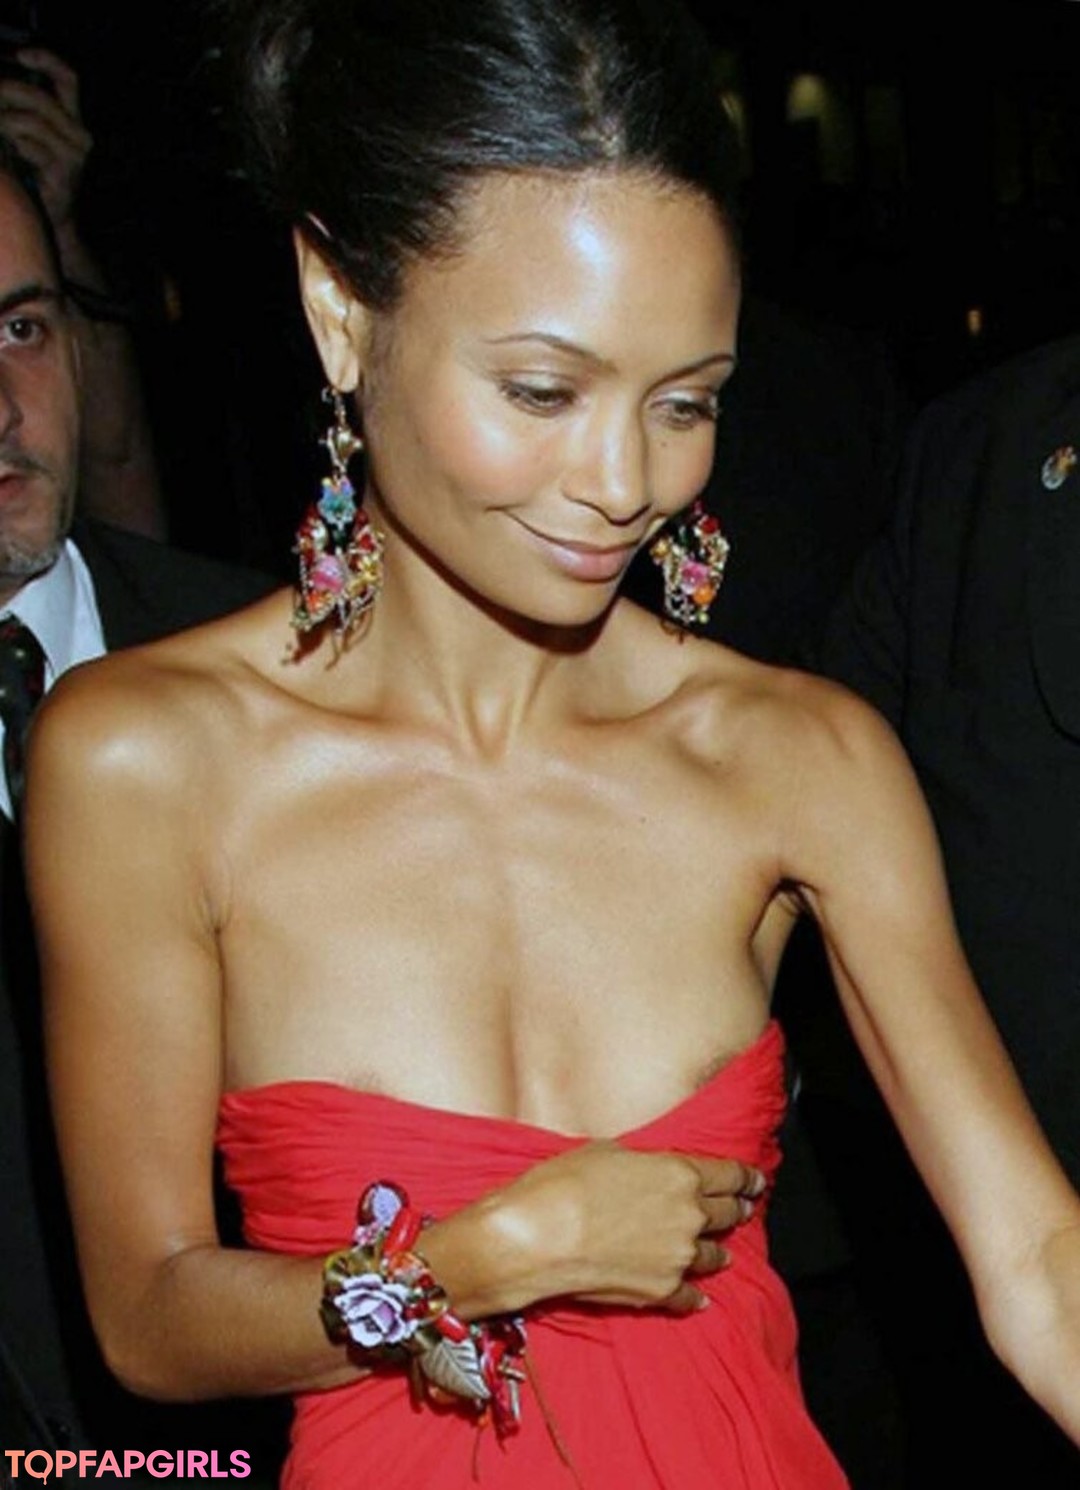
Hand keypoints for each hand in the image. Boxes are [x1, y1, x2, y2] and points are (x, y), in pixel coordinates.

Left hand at [0, 49, 90, 228]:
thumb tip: (2, 86)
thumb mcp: (32, 133)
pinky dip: (12, 146)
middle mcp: (79, 136)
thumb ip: (24, 109)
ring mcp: (74, 156)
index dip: (47, 60)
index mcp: (73, 120)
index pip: (68, 80)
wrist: (53, 216)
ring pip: (32, 122)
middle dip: (8, 91)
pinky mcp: (63, 174)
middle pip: (41, 99)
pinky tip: (10, 154)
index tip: (20, 55)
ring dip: (4, 121)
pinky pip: (29, 147)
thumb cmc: (36, 171)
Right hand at [427, 1143, 765, 1318]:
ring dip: (718, 1251)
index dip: (746, 1177)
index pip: (730, 1175)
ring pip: (714, 1255)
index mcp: (680, 1174)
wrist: (538, 1237)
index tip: (755, 1181)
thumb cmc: (564, 1184)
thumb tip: (651, 1171)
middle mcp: (689, 1215)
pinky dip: (695, 1294)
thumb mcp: (608, 1152)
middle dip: (735, 1210)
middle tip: (742, 1209)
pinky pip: (690, 1295)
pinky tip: (699, 1296)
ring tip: (722, 1253)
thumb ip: (644, 1163)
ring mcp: (678, 1257)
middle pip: (726, 1214)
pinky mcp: (662, 1292)